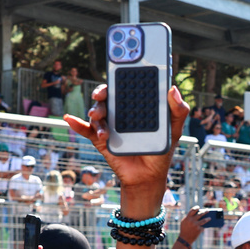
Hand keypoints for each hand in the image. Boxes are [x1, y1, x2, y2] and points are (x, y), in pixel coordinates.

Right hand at [64, 84, 188, 203]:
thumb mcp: (174, 130)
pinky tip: (70, 119)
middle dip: (101, 92)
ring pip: (97, 112)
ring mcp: (109, 125)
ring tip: (98, 121)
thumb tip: (173, 89)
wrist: (148, 176)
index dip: (120, 77)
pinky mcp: (100, 139)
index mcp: (135, 105)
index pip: (126, 86)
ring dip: (95, 113)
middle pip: (107, 96)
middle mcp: (120, 112)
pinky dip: (77, 123)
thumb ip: (179, 110)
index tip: (118, 72)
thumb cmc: (161, 150)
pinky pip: (86, 129)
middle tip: (101, 95)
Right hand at [178, 206, 205, 244]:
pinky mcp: (199, 230)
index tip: (199, 207)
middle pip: (200, 214)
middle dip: (204, 212)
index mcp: (187, 218)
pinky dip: (205, 226)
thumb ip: (189, 218)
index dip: (196, 208)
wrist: (184, 239)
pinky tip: (207, 225)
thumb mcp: (184, 223)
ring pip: (204, 220)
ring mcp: (196, 225)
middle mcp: (192, 221)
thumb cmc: (184, 230)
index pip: (192, 210)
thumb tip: (198, 215)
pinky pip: (203, 226)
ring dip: (208, 218)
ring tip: (210, 218)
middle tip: (207, 210)